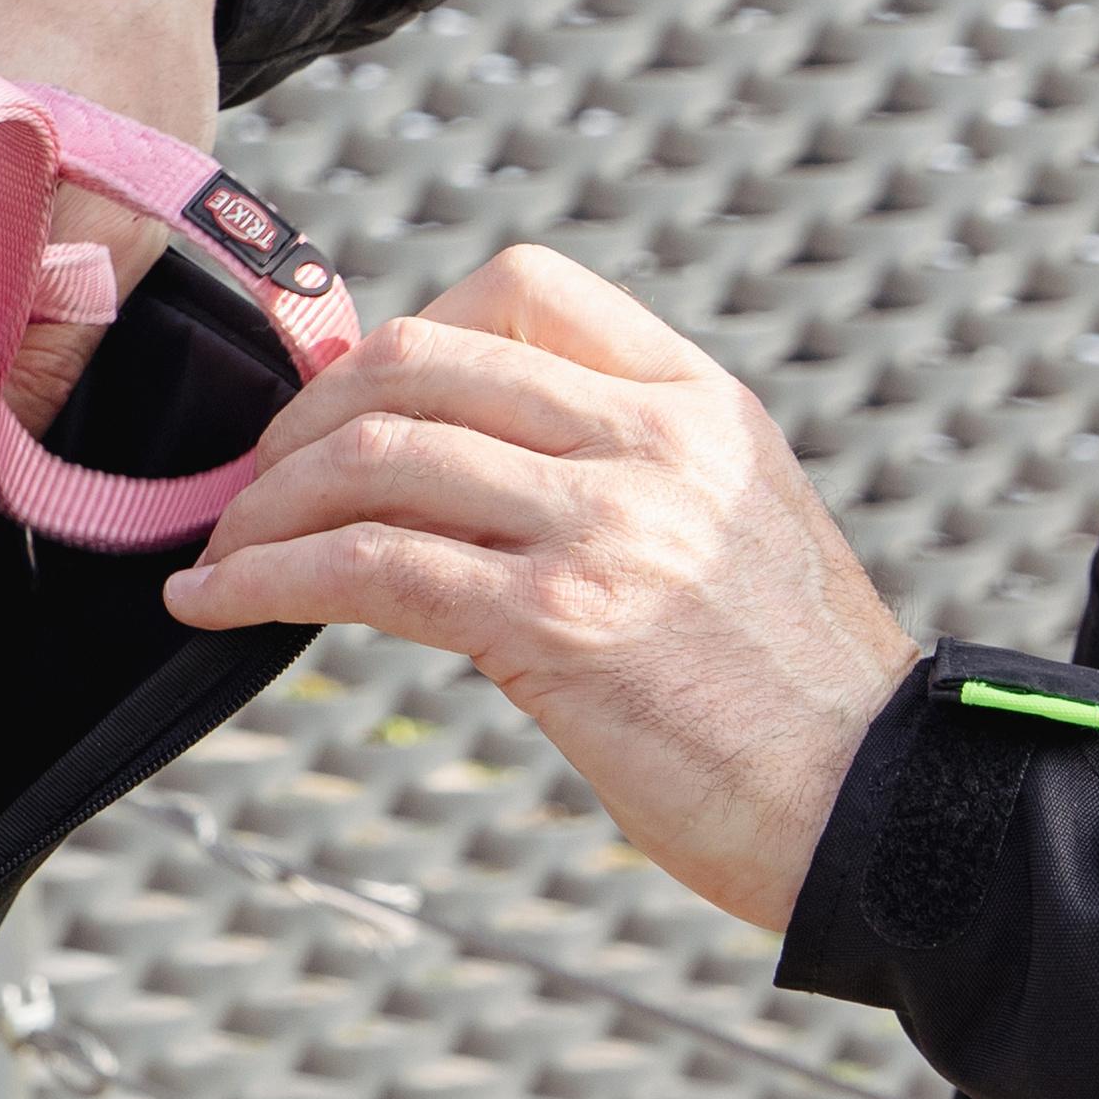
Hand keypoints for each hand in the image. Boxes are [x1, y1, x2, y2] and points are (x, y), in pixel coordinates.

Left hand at [163, 245, 922, 931]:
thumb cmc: (789, 694)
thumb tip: (445, 462)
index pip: (521, 290)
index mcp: (698, 403)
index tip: (341, 408)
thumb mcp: (727, 527)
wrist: (882, 809)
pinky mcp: (558, 625)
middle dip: (299, 422)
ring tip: (224, 553)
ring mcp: (608, 527)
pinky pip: (367, 569)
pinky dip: (263, 580)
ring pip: (372, 456)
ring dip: (262, 508)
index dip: (398, 334)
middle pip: (413, 361)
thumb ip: (612, 470)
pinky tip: (217, 604)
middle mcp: (653, 443)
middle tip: (252, 487)